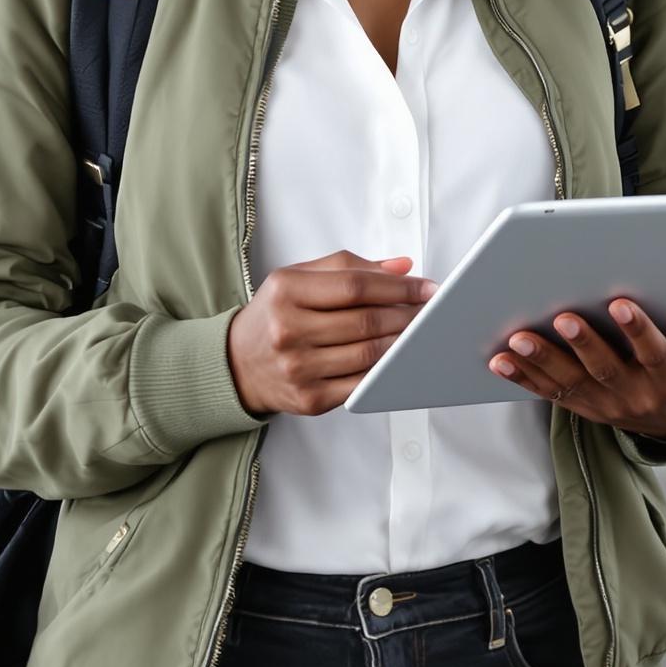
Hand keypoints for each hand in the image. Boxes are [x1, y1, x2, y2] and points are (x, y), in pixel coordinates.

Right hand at [227, 250, 436, 416]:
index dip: (398, 287)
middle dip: (406, 315)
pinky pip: (360, 384)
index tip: (426, 287)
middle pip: (365, 321)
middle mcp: (288, 330)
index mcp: (286, 291)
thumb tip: (402, 267)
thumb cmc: (274, 315)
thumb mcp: (298, 278)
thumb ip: (348, 267)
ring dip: (401, 343)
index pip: (355, 286)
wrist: (236, 364)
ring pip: (367, 354)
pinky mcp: (309, 399)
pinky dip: (385, 371)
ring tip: (418, 333)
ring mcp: (298, 368)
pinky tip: (397, 359)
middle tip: (429, 311)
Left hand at [485, 293, 665, 439]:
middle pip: (604, 368)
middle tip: (562, 315)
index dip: (638, 330)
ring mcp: (604, 404)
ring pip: (569, 382)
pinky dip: (524, 377)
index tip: (621, 302)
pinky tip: (499, 359)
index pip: (653, 353)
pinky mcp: (582, 407)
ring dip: (541, 359)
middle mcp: (634, 395)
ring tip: (516, 337)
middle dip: (582, 342)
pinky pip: (549, 393)